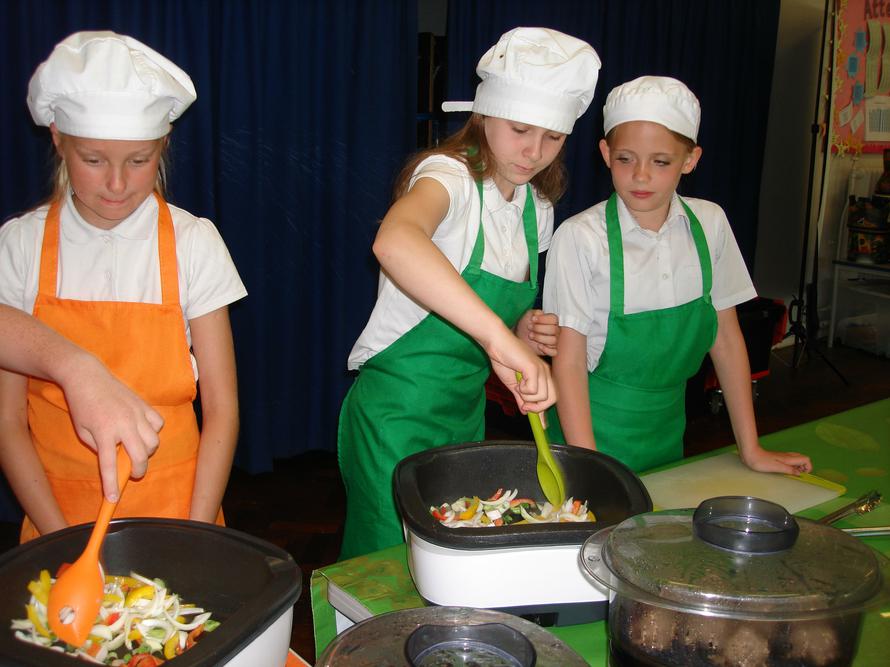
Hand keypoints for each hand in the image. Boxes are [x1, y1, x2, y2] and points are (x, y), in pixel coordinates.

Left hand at [62, 354, 163, 500]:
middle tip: (134, 473)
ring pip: (154, 441)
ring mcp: (137, 413)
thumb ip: (99, 447)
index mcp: (103, 432)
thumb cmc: (81, 405)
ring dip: (147, 451)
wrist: (88, 377)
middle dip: (139, 470)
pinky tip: (143, 431)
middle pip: (140, 455)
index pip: (109, 465)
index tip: (113, 499)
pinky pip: (158, 424)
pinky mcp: (144, 405)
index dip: (112, 485)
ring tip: (137, 449)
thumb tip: (116, 460)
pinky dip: (154, 432)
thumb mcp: (82, 431)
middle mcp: (123, 424)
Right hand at [486, 327, 556, 412]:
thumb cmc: (504, 360)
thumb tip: (525, 412)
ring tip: (518, 386)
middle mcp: (545, 371)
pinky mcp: (533, 368)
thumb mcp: (513, 384)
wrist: (496, 344)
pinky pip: (532, 390)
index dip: (542, 409)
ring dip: (527, 397)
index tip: (533, 416)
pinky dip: (522, 390)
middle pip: (552, 399)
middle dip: (537, 407)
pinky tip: (517, 380)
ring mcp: (541, 369)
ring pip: (542, 397)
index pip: (552, 396)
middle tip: (524, 406)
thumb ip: (520, 397)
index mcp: (543, 374)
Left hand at [515, 309, 558, 356]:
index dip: (543, 319)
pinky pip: (554, 352)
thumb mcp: (528, 315)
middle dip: (539, 329)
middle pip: (554, 330)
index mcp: (551, 321)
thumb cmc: (525, 325)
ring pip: (554, 340)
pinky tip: (539, 346)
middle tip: (529, 327)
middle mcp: (554, 330)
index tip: (533, 319)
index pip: (554, 319)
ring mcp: (553, 341)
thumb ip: (535, 312)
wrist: (519, 335)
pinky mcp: (550, 350)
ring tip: (531, 335)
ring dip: (540, 338)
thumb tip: (540, 313)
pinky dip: (546, 349)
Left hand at [739, 444, 811, 475]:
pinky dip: (791, 466)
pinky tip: (784, 471)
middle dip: (804, 467)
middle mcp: (787, 456)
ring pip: (796, 460)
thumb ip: (789, 470)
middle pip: (802, 459)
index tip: (803, 474)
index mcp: (789, 458)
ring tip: (791, 474)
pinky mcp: (777, 458)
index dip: (808, 467)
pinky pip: (789, 461)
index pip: (806, 459)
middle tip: (798, 475)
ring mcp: (782, 457)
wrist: (750, 454)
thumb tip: (799, 473)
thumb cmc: (761, 462)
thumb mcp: (776, 467)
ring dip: (797, 467)